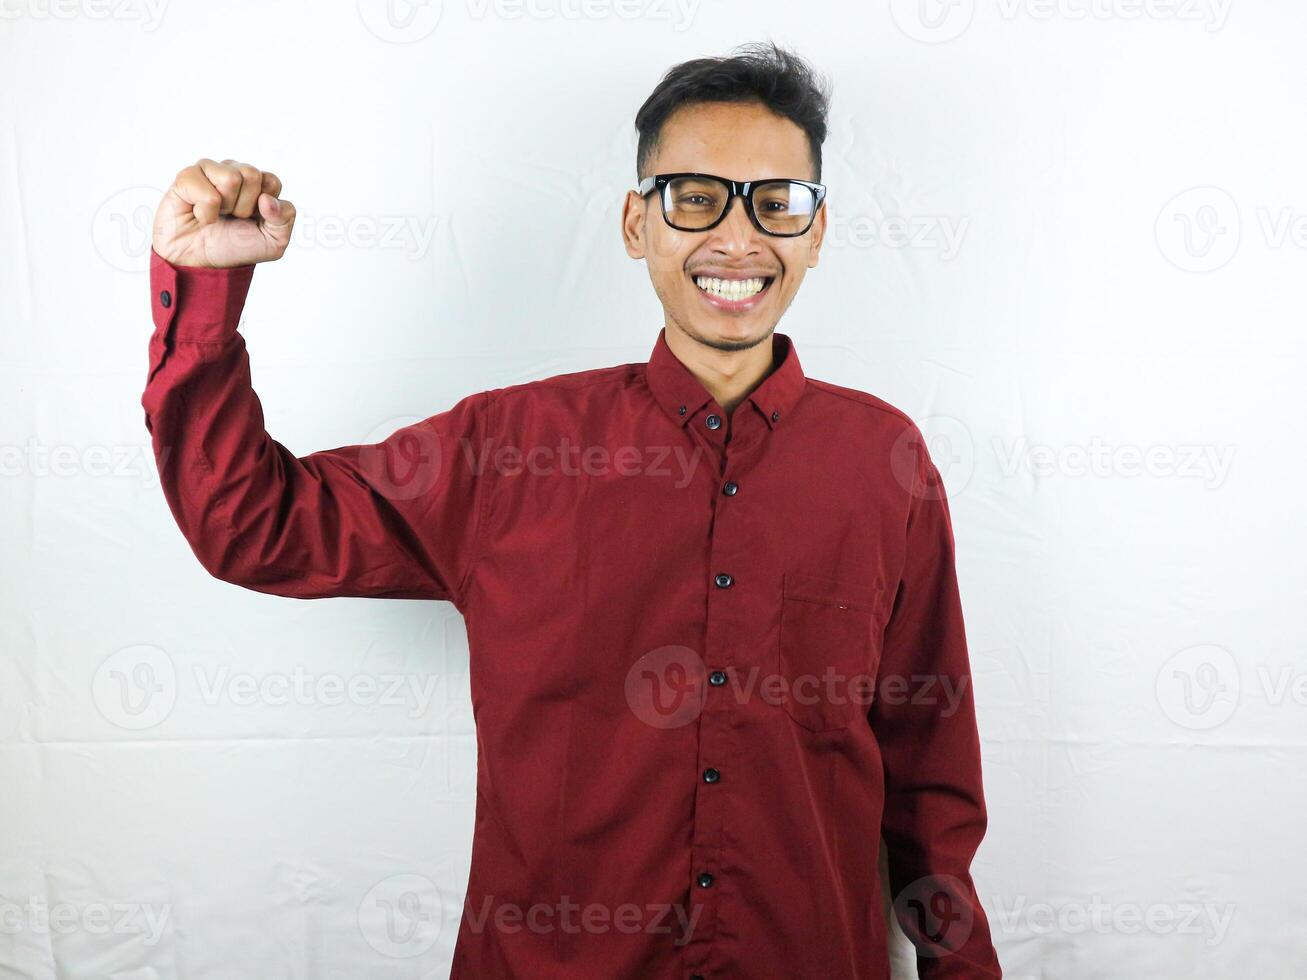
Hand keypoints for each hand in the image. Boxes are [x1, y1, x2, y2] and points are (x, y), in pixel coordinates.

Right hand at [152, 158, 295, 267]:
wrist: (202, 262)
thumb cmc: (236, 247)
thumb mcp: (273, 241)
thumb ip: (285, 218)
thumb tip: (266, 198)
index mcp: (258, 184)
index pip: (272, 181)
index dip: (265, 207)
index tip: (254, 219)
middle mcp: (235, 171)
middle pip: (252, 174)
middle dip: (244, 206)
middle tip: (232, 217)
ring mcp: (210, 171)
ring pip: (231, 178)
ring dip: (225, 207)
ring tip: (216, 215)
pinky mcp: (187, 177)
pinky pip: (206, 192)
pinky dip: (205, 212)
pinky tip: (199, 215)